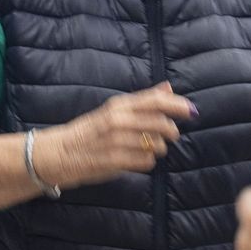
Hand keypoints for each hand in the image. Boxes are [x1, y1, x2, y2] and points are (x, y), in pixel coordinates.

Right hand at [36, 82, 194, 189]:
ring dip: (159, 148)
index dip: (178, 105)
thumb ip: (143, 99)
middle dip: (171, 130)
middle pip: (161, 123)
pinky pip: (146, 162)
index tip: (191, 111)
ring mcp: (116, 141)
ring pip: (156, 145)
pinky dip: (147, 162)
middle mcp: (118, 120)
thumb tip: (168, 87)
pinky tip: (137, 159)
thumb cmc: (90, 130)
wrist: (59, 153)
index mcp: (118, 105)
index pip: (156, 101)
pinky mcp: (114, 161)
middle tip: (170, 134)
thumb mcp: (114, 109)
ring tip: (149, 148)